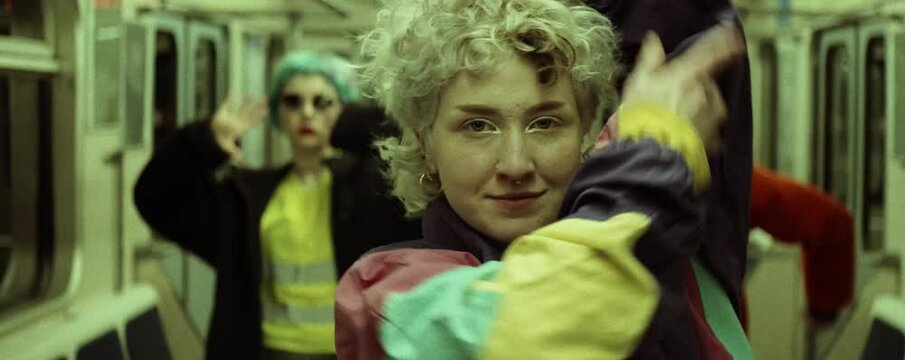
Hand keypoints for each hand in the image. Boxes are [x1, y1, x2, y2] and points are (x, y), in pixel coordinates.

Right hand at [210, 95, 267, 162]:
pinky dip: (228, 100)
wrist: (213, 136)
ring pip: (240, 107)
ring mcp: (232, 115)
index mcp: (242, 127)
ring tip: (250, 95)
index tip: (267, 112)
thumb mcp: (228, 147)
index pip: (253, 121)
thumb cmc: (223, 141)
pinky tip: (231, 94)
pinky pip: (226, 105)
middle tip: (265, 99)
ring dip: (245, 102)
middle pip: (250, 112)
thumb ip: (234, 151)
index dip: (259, 117)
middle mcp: (239, 120)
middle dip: (258, 106)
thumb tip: (240, 158)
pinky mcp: (223, 112)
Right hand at [621, 24, 744, 152]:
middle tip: (674, 99)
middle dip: (696, 89)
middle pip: (708, 84)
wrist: (651, 152)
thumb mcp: (638, 81)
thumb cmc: (642, 115)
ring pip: (711, 107)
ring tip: (677, 123)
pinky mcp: (713, 139)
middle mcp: (706, 92)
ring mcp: (712, 117)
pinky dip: (701, 133)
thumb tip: (654, 41)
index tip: (730, 39)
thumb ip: (650, 59)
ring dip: (700, 111)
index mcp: (690, 74)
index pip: (713, 52)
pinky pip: (710, 132)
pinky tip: (684, 138)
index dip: (724, 43)